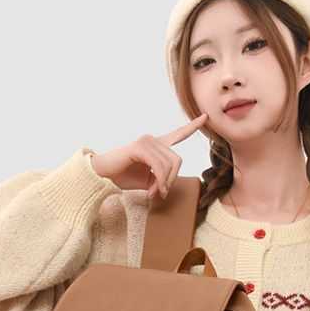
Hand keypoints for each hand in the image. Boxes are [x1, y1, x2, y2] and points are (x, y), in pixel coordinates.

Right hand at [90, 113, 208, 198]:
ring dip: (164, 184)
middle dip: (171, 180)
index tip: (206, 117)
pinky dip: (158, 181)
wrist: (104, 174)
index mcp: (157, 145)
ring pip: (169, 165)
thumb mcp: (148, 181)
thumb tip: (167, 188)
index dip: (192, 126)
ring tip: (153, 193)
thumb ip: (161, 181)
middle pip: (177, 160)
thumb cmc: (123, 176)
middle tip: (161, 193)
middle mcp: (153, 139)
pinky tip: (152, 190)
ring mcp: (146, 141)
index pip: (179, 134)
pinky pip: (159, 166)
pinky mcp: (139, 147)